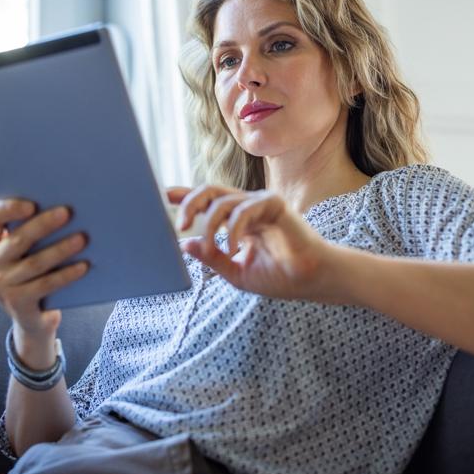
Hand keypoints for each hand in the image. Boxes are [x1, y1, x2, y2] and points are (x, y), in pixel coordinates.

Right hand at [0, 199, 89, 339]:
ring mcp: (1, 287)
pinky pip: (46, 286)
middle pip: (17, 240)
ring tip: (83, 239)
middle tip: (68, 212)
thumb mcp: (28, 253)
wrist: (33, 319)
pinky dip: (66, 275)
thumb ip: (36, 232)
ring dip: (60, 249)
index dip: (8, 208)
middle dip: (43, 224)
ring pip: (34, 264)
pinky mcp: (18, 306)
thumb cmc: (34, 274)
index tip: (32, 204)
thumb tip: (66, 209)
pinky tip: (84, 266)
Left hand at [167, 185, 333, 300]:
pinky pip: (244, 209)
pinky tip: (234, 247)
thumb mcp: (236, 271)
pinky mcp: (274, 205)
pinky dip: (234, 229)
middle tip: (179, 224)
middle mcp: (247, 208)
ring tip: (210, 247)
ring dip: (210, 225)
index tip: (162, 195)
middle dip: (189, 203)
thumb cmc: (279, 277)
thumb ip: (212, 257)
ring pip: (223, 201)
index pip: (207, 202)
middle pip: (210, 192)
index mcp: (237, 221)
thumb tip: (184, 244)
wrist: (310, 281)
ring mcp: (260, 204)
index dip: (185, 196)